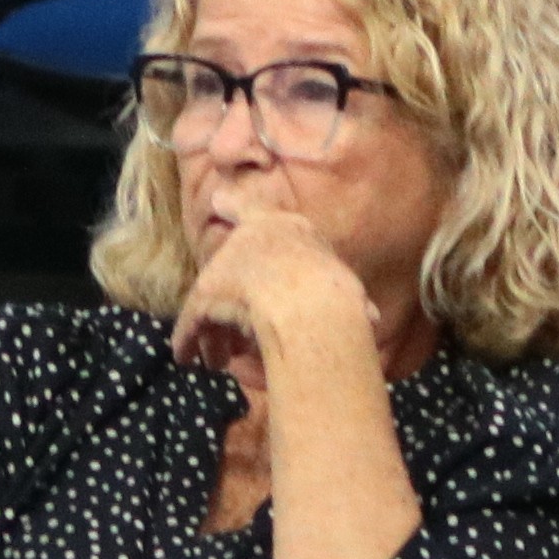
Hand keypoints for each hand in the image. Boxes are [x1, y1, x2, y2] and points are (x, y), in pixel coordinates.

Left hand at [170, 209, 377, 405]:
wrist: (309, 301)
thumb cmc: (337, 293)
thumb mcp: (348, 292)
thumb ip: (353, 302)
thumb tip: (371, 318)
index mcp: (288, 228)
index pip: (253, 208)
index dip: (235, 204)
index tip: (218, 199)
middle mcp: (251, 239)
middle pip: (232, 270)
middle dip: (231, 303)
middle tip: (236, 333)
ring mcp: (225, 264)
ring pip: (213, 300)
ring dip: (214, 332)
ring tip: (218, 359)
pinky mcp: (203, 293)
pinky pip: (192, 322)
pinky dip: (187, 341)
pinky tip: (186, 358)